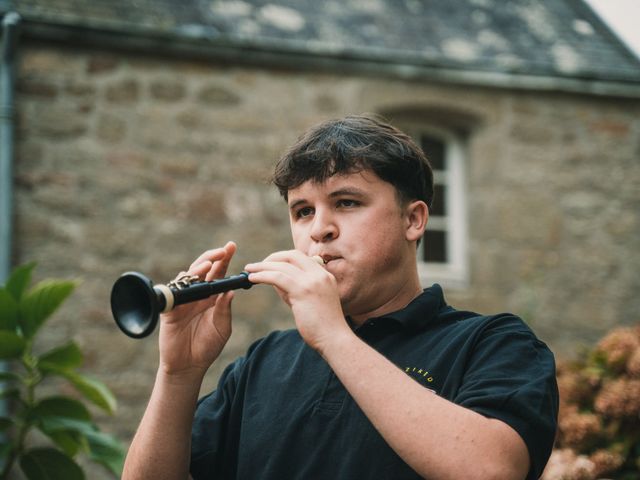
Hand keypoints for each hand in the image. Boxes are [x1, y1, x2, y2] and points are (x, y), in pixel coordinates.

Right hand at [158, 241, 236, 377]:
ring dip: (198, 269)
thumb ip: (225, 310)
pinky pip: (172, 293)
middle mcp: (197, 294)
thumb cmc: (207, 346)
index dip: (224, 258)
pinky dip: (179, 286)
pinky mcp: (169, 309)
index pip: (218, 272)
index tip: (232, 246)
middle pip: (203, 269)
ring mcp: (183, 300)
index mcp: (212, 296)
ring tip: (209, 264)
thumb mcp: (222, 328)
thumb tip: (231, 291)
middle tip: (223, 249)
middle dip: (213, 257)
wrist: (189, 365)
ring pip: (187, 277)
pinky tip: (188, 281)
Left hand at [244, 250, 348, 352]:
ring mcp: (312, 281)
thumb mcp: (309, 301)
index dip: (282, 257)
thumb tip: (274, 279)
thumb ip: (295, 288)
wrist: (335, 339)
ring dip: (263, 266)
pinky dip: (263, 275)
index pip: (300, 257)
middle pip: (291, 256)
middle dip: (272, 258)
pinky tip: (253, 279)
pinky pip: (278, 277)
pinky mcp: (303, 291)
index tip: (269, 263)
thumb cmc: (322, 326)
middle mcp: (320, 274)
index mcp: (324, 275)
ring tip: (249, 270)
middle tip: (256, 266)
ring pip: (283, 265)